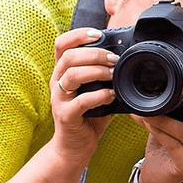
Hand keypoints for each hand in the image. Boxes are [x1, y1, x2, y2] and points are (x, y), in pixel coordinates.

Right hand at [49, 28, 118, 162]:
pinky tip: (111, 96)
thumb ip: (103, 75)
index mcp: (62, 72)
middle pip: (68, 57)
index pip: (61, 44)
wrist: (74, 147)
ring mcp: (59, 99)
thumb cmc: (87, 116)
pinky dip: (99, 96)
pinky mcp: (65, 116)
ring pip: (72, 75)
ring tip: (113, 75)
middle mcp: (56, 83)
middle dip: (95, 54)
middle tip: (114, 59)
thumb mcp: (94, 90)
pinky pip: (81, 101)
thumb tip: (125, 59)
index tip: (98, 35)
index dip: (78, 35)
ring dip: (96, 71)